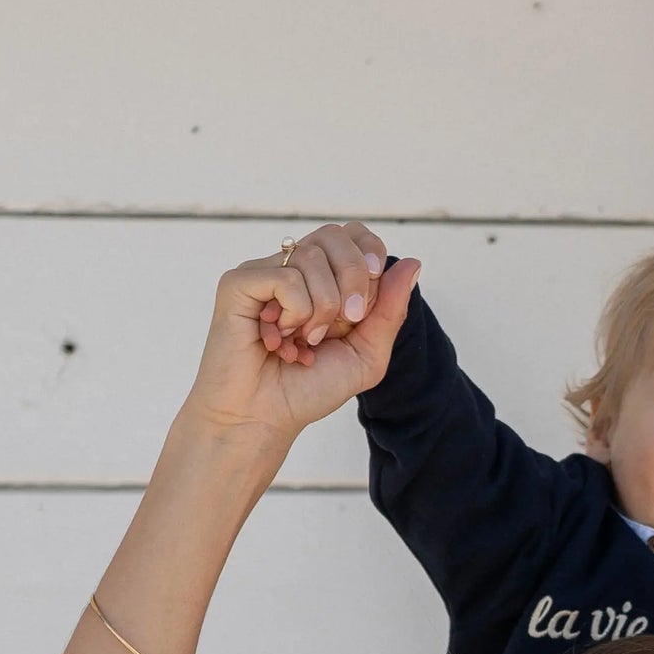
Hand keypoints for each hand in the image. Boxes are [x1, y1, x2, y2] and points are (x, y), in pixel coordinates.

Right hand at [182, 223, 418, 448]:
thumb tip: (414, 262)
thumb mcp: (366, 355)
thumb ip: (390, 311)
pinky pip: (286, 278)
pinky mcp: (238, 282)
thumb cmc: (308, 389)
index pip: (353, 235)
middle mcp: (292, 268)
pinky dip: (294, 314)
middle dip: (353, 280)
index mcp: (322, 279)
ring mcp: (264, 272)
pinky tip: (278, 339)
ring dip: (321, 310)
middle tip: (344, 324)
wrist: (263, 419)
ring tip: (304, 342)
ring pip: (312, 257)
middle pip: (335, 235)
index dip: (369, 258)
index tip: (365, 303)